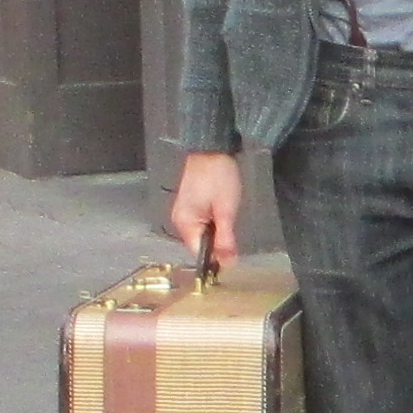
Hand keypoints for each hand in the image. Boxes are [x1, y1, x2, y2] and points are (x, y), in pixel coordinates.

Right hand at [169, 150, 242, 270]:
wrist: (212, 148)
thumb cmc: (219, 177)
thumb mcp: (226, 210)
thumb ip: (226, 239)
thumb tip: (227, 264)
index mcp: (185, 224)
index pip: (199, 253)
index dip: (216, 258)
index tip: (233, 254)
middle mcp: (180, 221)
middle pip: (200, 245)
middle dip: (217, 244)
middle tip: (232, 228)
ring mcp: (183, 212)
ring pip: (202, 234)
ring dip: (216, 232)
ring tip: (228, 218)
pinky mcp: (190, 206)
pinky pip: (201, 224)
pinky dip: (213, 223)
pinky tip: (222, 213)